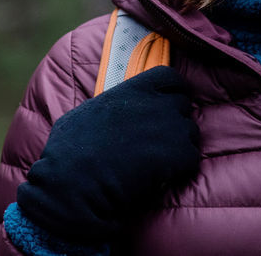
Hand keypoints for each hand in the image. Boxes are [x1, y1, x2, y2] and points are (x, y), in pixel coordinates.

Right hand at [16, 65, 201, 244]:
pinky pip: (192, 157)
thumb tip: (107, 111)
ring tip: (159, 163)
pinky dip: (181, 169)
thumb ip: (106, 106)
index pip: (169, 77)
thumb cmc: (69, 152)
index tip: (167, 104)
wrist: (76, 184)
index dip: (172, 91)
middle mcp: (157, 103)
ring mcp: (170, 127)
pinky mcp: (179, 154)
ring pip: (190, 133)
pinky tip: (162, 177)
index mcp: (133, 90)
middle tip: (160, 141)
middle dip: (175, 121)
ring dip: (180, 147)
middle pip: (183, 105)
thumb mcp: (83, 114)